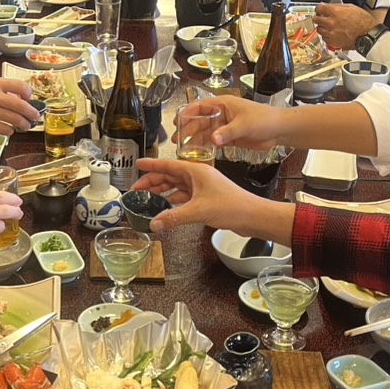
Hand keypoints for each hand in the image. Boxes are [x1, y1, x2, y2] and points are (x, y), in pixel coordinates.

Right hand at [0, 76, 39, 133]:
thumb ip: (2, 88)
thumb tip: (19, 97)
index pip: (21, 86)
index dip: (29, 93)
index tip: (30, 98)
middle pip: (22, 106)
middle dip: (32, 113)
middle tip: (35, 116)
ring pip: (16, 120)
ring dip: (24, 124)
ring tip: (26, 125)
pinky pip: (5, 130)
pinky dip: (10, 131)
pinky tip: (9, 129)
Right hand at [130, 158, 284, 237]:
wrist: (252, 216)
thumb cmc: (231, 206)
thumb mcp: (199, 211)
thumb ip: (174, 217)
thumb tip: (154, 223)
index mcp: (196, 171)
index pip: (168, 164)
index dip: (151, 165)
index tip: (137, 164)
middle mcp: (198, 176)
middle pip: (169, 175)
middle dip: (152, 181)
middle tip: (136, 189)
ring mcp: (202, 187)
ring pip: (176, 186)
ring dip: (162, 191)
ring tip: (146, 198)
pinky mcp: (206, 199)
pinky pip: (184, 197)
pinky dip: (173, 201)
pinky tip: (164, 207)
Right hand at [180, 96, 290, 149]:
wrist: (280, 130)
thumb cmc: (265, 119)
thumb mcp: (244, 125)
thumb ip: (227, 133)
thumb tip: (213, 139)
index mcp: (223, 104)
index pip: (199, 107)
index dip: (186, 114)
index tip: (177, 123)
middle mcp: (221, 114)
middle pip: (199, 121)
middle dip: (188, 130)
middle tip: (178, 141)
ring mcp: (225, 126)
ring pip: (205, 133)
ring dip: (195, 140)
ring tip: (184, 149)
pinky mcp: (230, 137)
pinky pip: (213, 142)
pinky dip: (206, 147)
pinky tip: (199, 153)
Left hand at [312, 3, 380, 50]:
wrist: (368, 34)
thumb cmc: (363, 21)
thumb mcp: (351, 7)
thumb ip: (337, 7)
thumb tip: (328, 6)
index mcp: (335, 12)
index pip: (319, 8)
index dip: (319, 8)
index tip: (320, 10)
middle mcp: (331, 23)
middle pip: (316, 19)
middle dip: (319, 17)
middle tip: (322, 17)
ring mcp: (331, 33)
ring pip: (319, 29)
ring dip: (322, 27)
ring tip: (329, 26)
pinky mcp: (333, 42)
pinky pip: (324, 38)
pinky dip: (327, 35)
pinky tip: (333, 33)